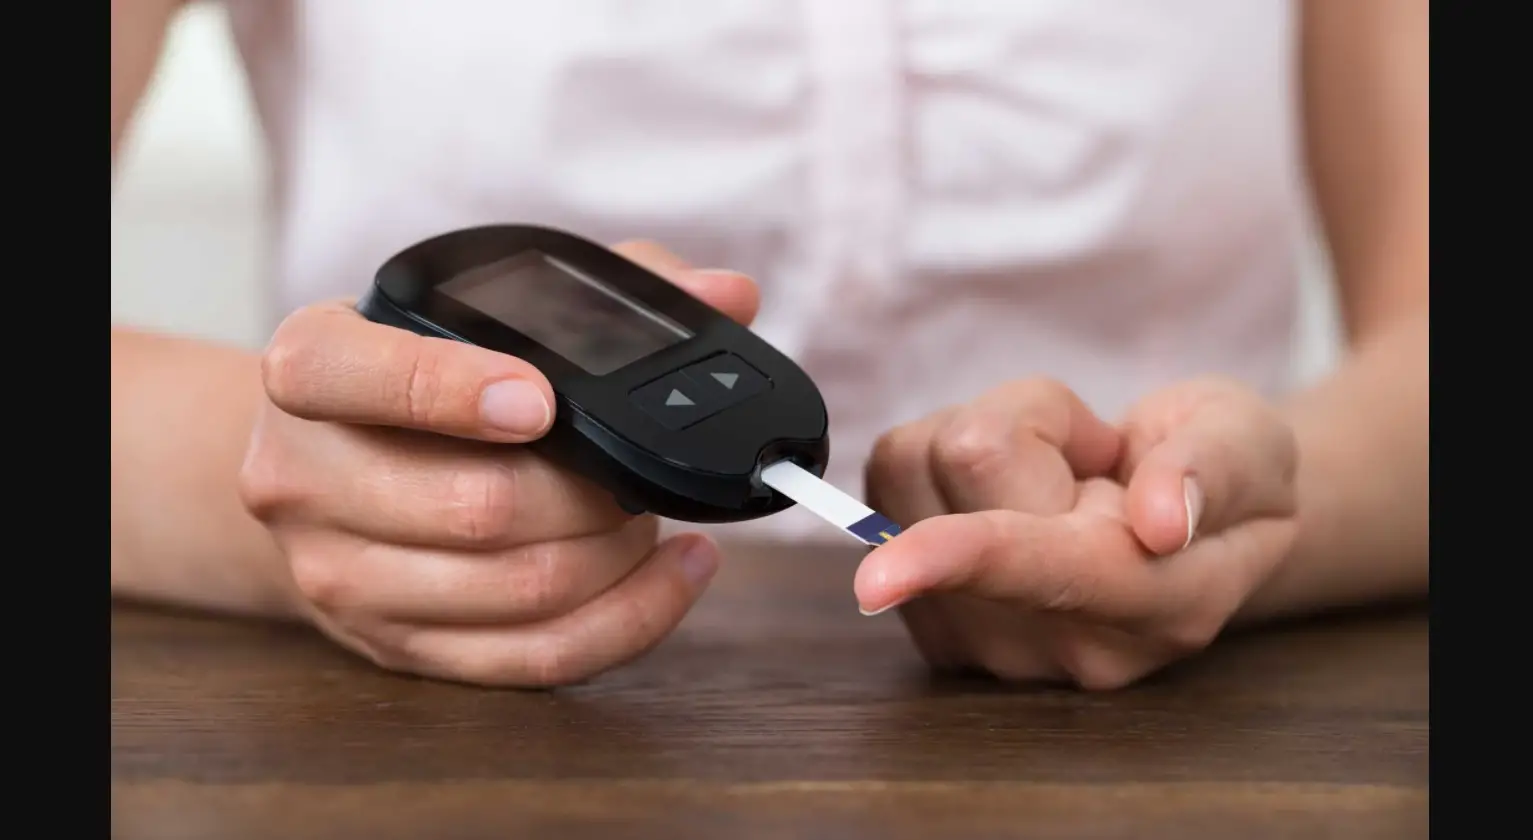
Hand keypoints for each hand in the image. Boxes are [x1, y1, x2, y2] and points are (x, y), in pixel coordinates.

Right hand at [237, 242, 758, 686]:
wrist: (323, 466)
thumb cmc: (419, 372)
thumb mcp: (475, 307)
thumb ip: (598, 292)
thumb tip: (726, 295)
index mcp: (310, 366)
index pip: (359, 378)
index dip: (453, 390)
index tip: (540, 400)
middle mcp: (303, 477)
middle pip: (475, 506)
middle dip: (593, 491)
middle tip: (638, 469)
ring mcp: (341, 576)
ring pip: (518, 590)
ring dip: (618, 553)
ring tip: (650, 512)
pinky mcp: (395, 648)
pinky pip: (533, 658)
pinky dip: (630, 617)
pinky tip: (672, 570)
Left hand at [858, 377, 1298, 689]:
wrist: (1191, 525)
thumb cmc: (1224, 473)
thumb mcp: (1251, 444)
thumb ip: (1212, 472)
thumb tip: (1162, 522)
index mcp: (1161, 604)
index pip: (1047, 571)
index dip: (964, 557)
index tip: (881, 575)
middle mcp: (1065, 642)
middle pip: (966, 466)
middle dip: (1033, 422)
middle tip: (1096, 455)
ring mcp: (990, 644)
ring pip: (911, 469)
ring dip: (982, 438)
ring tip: (1056, 472)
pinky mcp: (932, 620)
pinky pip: (885, 486)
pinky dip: (941, 465)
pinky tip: (1008, 493)